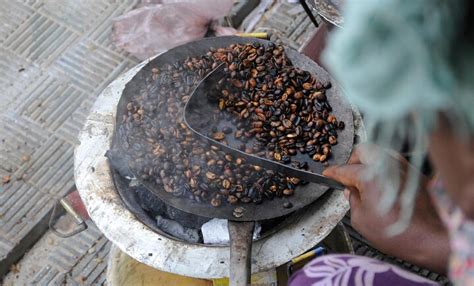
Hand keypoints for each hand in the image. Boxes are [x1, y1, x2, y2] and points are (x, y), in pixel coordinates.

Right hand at [323, 144, 448, 273]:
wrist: (432, 237)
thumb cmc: (397, 233)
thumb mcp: (361, 220)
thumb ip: (353, 201)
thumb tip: (352, 192)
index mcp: (368, 176)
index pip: (345, 169)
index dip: (333, 172)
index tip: (328, 174)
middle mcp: (386, 165)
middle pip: (363, 150)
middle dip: (352, 160)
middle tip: (348, 176)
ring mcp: (402, 166)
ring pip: (379, 152)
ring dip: (369, 161)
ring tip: (365, 178)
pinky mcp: (414, 171)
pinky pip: (393, 160)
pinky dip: (383, 166)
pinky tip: (382, 181)